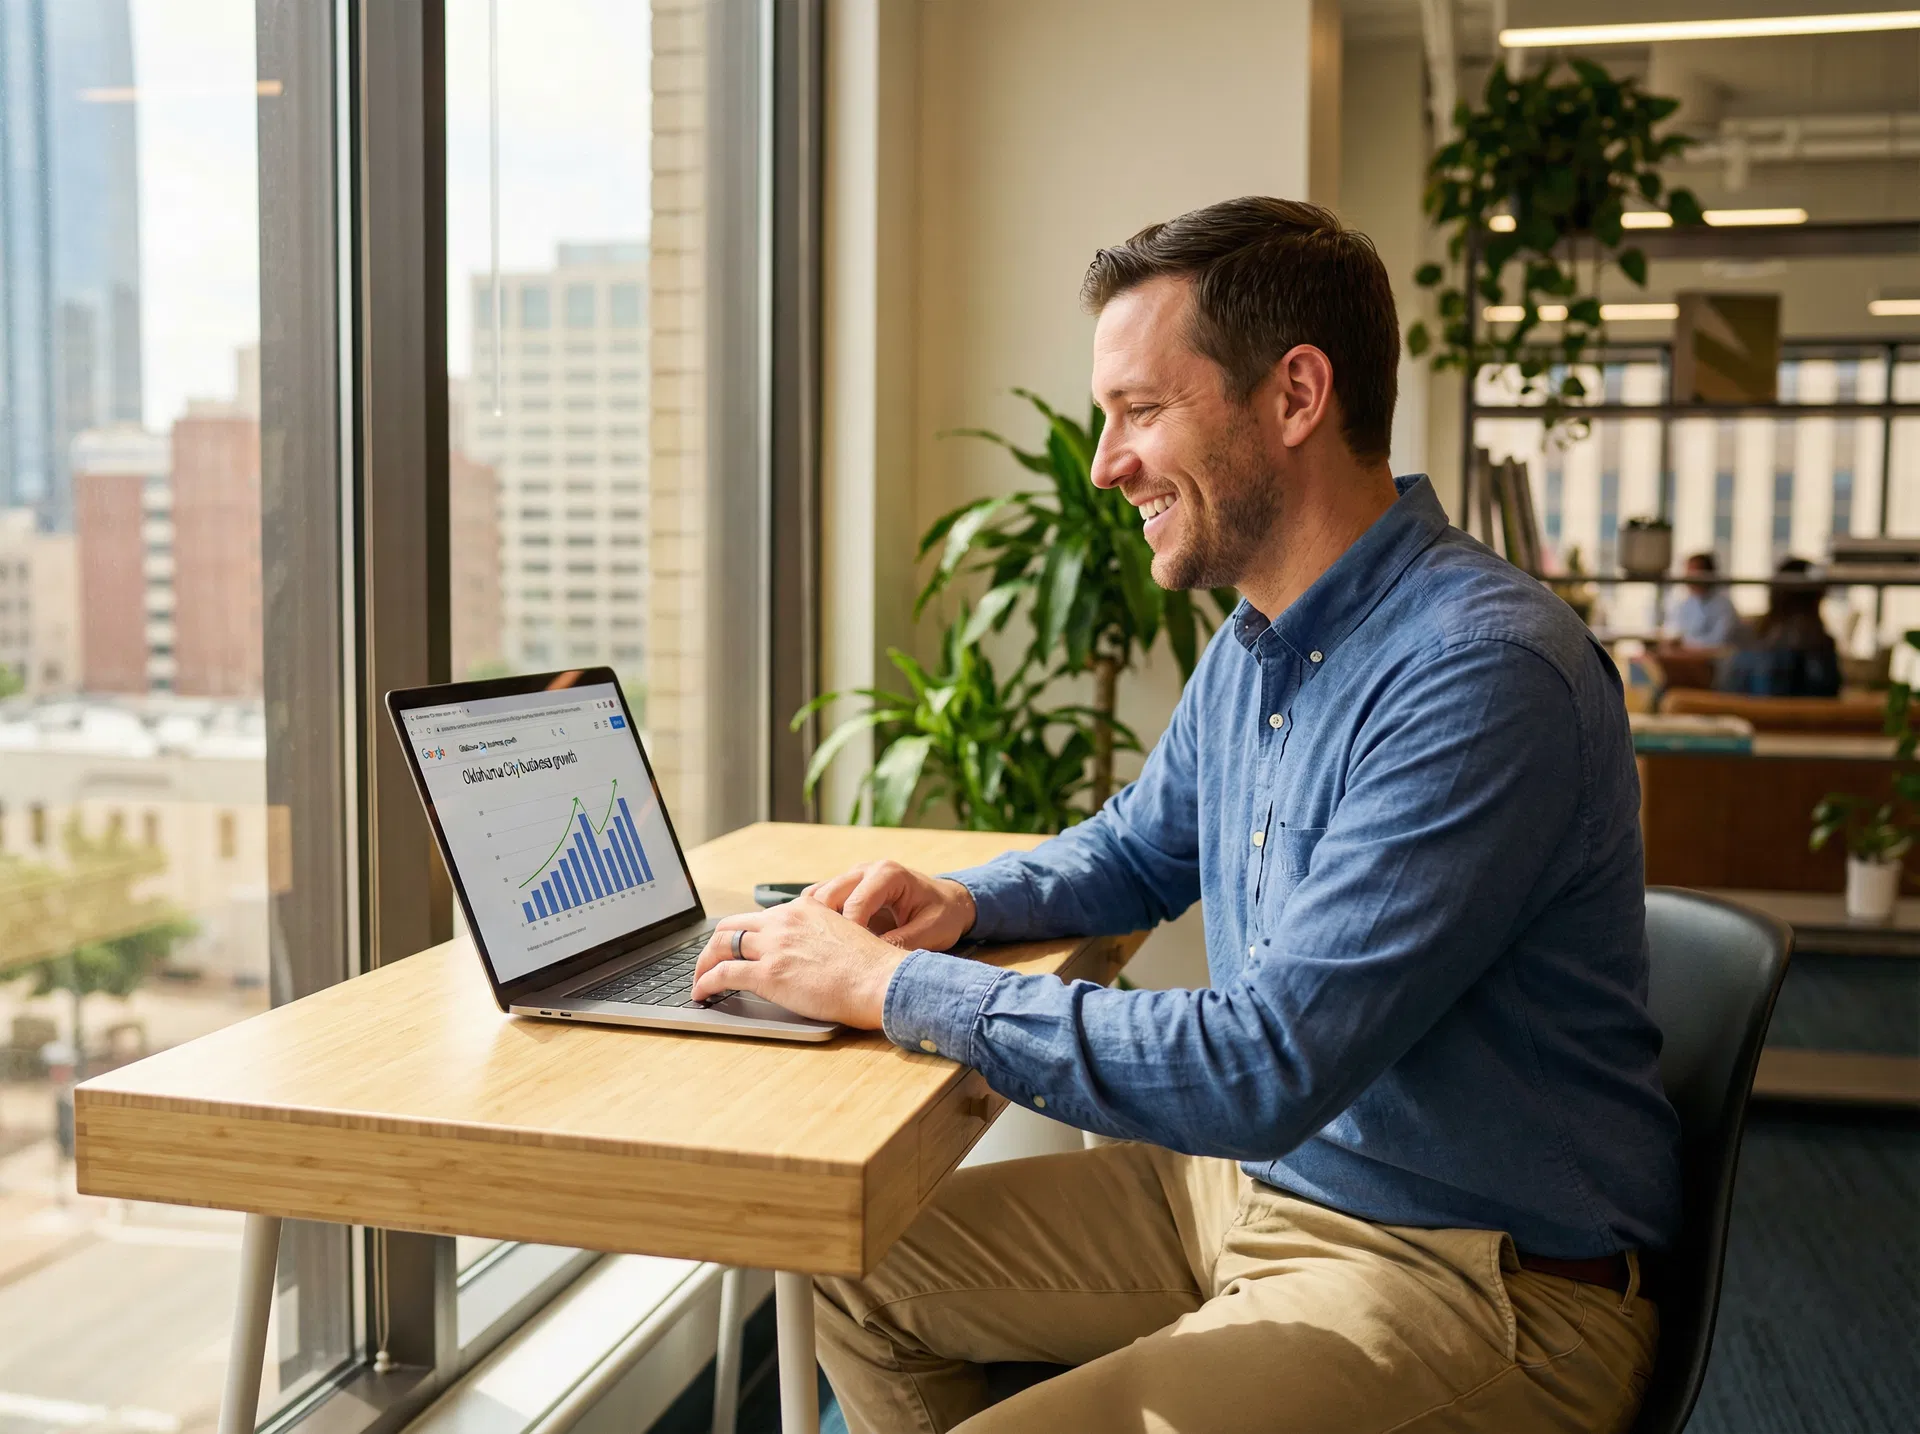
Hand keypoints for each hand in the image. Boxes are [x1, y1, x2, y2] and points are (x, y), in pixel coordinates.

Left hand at [690, 895, 910, 1027]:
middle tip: (708, 962)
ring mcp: (773, 946)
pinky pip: (723, 974)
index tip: (735, 948)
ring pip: (720, 946)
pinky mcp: (767, 974)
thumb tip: (806, 954)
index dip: (741, 934)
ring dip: (703, 964)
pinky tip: (701, 993)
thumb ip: (818, 935)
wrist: (881, 980)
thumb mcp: (843, 934)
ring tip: (699, 980)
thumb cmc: (872, 968)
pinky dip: (705, 983)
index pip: (758, 917)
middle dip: (714, 945)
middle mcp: (784, 921)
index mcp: (803, 908)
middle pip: (731, 925)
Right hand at [802, 860, 977, 952]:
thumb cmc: (942, 915)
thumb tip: (872, 960)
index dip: (850, 933)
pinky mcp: (843, 890)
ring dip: (816, 923)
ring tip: (824, 952)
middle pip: (828, 894)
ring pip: (816, 896)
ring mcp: (851, 878)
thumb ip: (903, 942)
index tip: (852, 960)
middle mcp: (865, 870)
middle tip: (833, 958)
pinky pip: (818, 902)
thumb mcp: (932, 931)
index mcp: (888, 874)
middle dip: (827, 927)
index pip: (855, 902)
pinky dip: (816, 921)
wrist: (946, 902)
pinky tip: (824, 944)